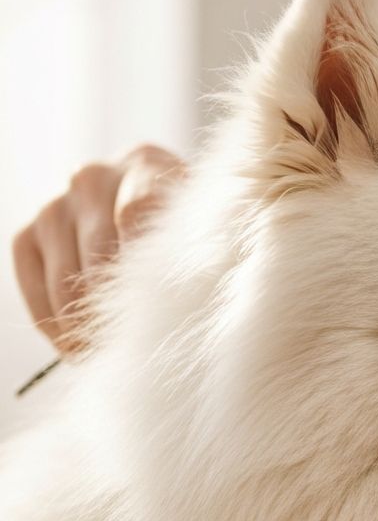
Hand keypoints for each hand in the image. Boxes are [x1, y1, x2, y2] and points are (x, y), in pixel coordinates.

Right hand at [11, 144, 184, 352]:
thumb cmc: (191, 236)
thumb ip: (191, 253)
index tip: (161, 311)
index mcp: (147, 165)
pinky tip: (79, 348)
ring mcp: (56, 206)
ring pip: (65, 278)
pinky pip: (33, 288)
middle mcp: (94, 177)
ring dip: (86, 326)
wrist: (157, 226)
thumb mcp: (206, 235)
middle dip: (118, 309)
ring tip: (113, 356)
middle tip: (140, 347)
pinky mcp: (28, 235)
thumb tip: (170, 307)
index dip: (147, 270)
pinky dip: (55, 326)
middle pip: (99, 253)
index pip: (138, 214)